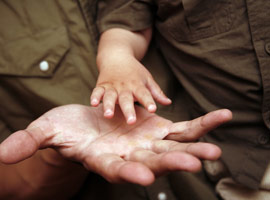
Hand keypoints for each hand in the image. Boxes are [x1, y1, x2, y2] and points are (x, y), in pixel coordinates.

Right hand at [0, 104, 231, 185]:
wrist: (89, 123)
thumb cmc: (68, 130)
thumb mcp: (48, 132)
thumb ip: (31, 142)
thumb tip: (2, 154)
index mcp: (105, 160)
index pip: (116, 172)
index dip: (127, 175)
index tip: (141, 178)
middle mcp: (130, 157)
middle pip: (152, 163)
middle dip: (172, 164)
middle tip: (194, 165)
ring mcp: (148, 144)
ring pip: (174, 147)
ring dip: (194, 148)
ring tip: (214, 150)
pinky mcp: (160, 130)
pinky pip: (185, 128)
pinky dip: (202, 125)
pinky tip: (222, 117)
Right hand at [91, 55, 170, 123]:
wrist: (117, 56)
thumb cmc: (135, 71)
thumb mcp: (147, 79)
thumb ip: (156, 92)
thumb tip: (169, 102)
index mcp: (137, 85)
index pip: (144, 94)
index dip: (149, 102)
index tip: (153, 110)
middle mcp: (124, 86)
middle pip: (126, 99)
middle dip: (128, 110)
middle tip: (131, 121)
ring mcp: (112, 86)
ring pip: (110, 96)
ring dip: (109, 105)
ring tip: (108, 115)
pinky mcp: (101, 85)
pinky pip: (97, 91)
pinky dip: (94, 97)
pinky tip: (93, 104)